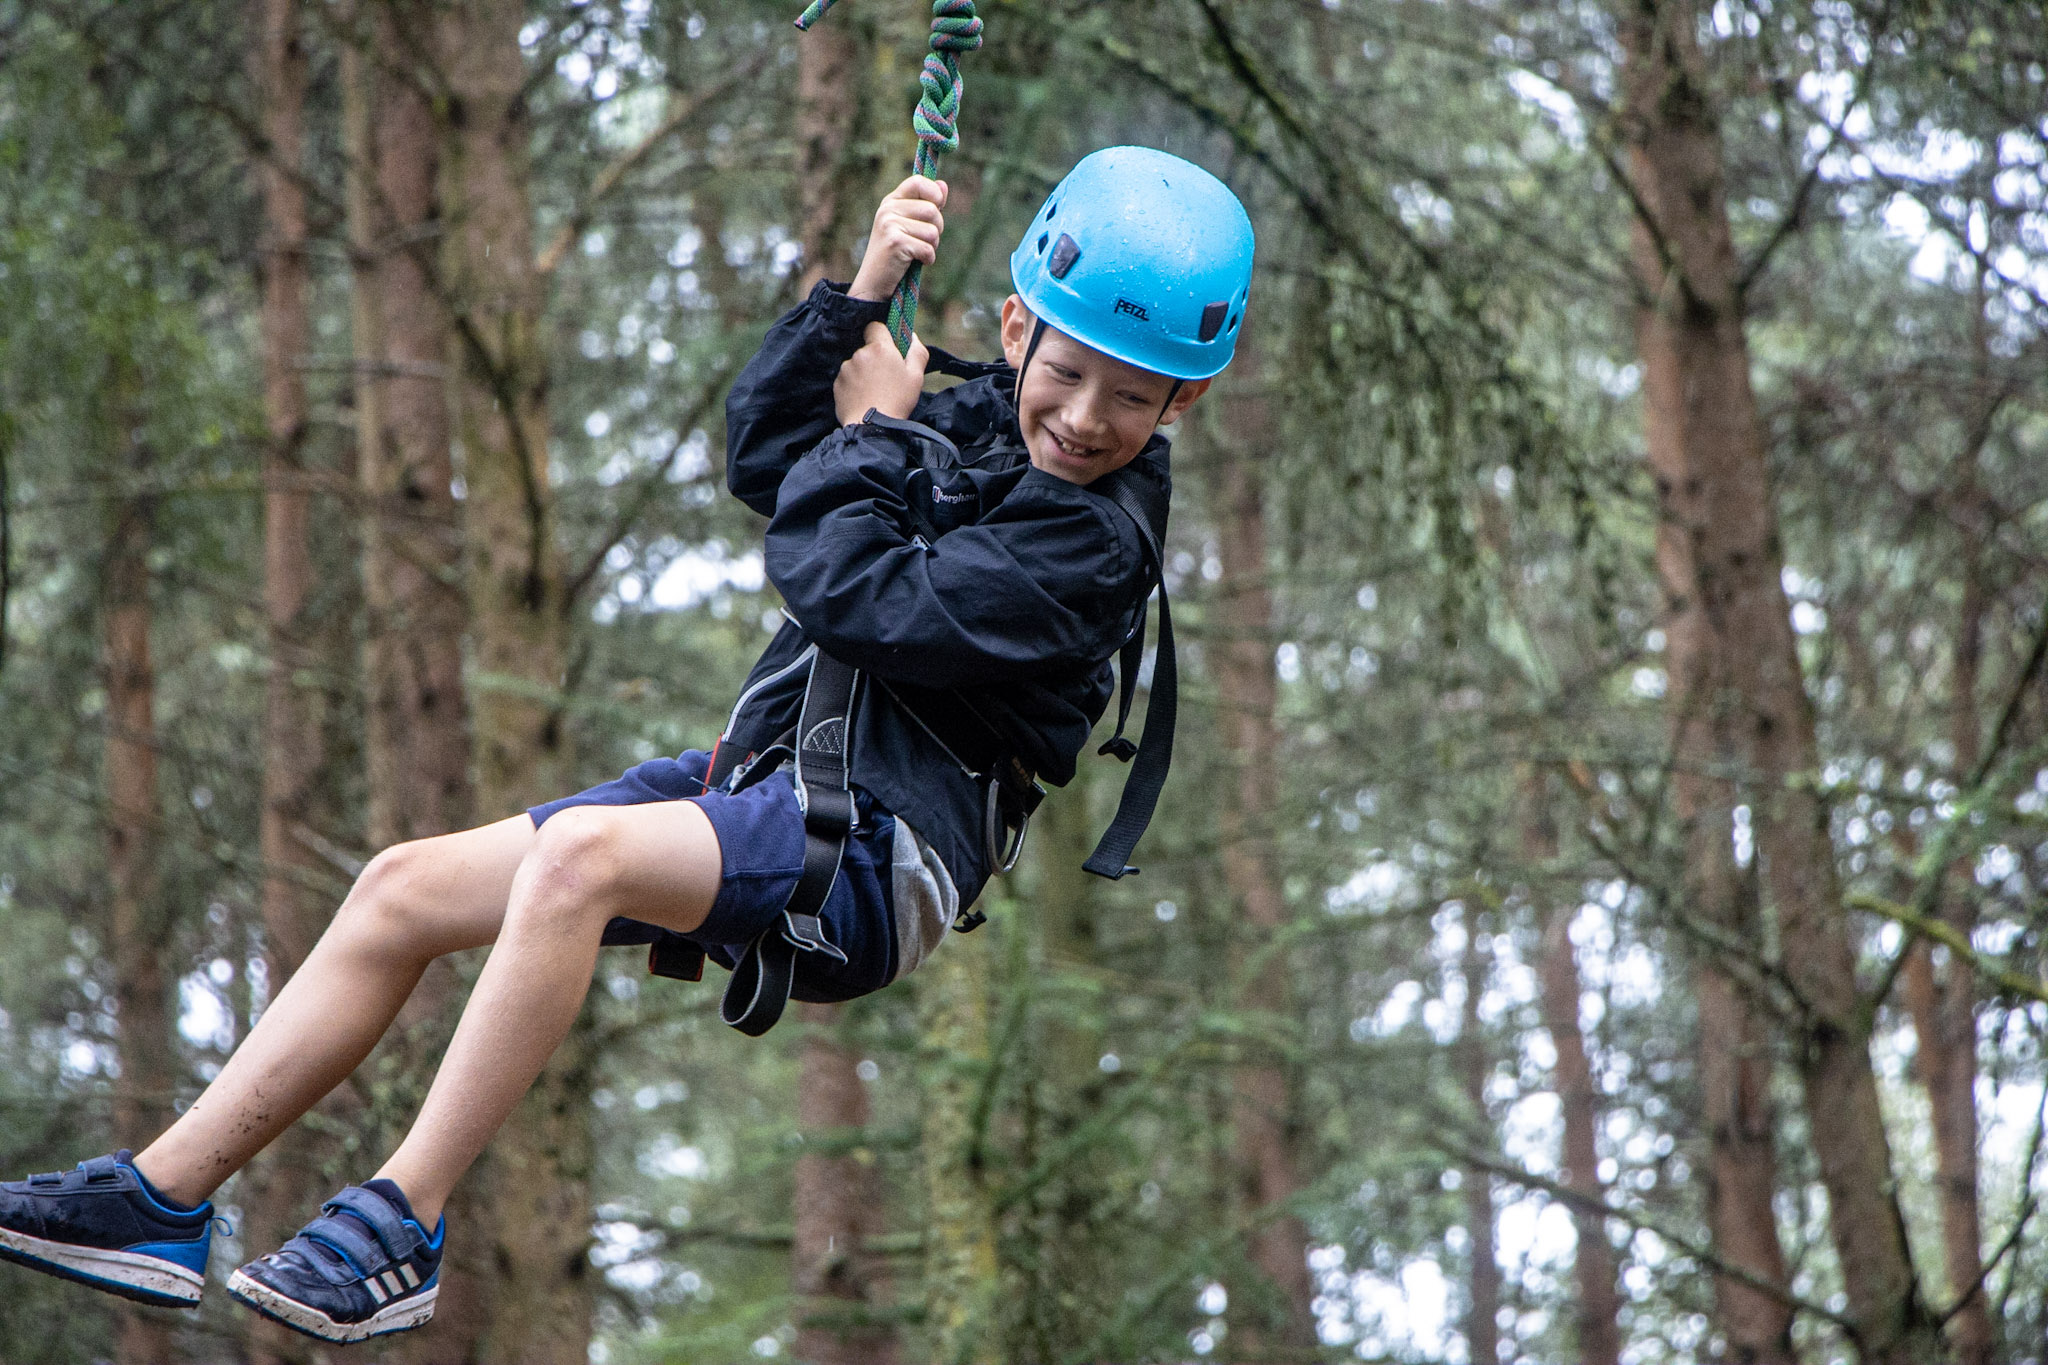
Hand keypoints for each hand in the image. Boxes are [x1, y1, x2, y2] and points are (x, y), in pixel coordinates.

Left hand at [835, 323, 928, 423]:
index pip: (876, 326)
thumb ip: (917, 351)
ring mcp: (846, 369)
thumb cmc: (898, 400)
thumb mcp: (917, 376)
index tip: (890, 348)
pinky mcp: (837, 384)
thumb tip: (912, 336)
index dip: (883, 335)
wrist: (873, 427)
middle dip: (875, 358)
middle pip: (867, 348)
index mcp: (879, 348)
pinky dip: (854, 385)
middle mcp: (859, 354)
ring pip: (857, 364)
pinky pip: (848, 378)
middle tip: (887, 377)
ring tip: (875, 391)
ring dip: (864, 372)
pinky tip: (865, 398)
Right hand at [848, 175, 946, 301]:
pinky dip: (928, 259)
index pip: (918, 181)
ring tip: (917, 252)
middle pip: (932, 210)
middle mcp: (888, 209)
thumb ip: (926, 204)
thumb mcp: (909, 224)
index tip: (938, 207)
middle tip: (924, 240)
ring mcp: (889, 225)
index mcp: (891, 201)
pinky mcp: (895, 243)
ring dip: (932, 246)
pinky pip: (928, 248)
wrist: (873, 282)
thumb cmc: (896, 253)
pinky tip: (915, 261)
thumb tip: (943, 185)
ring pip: (932, 231)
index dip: (935, 194)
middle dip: (937, 228)